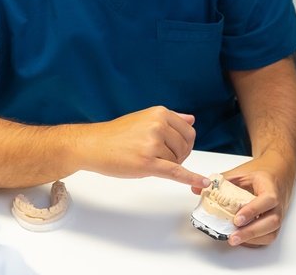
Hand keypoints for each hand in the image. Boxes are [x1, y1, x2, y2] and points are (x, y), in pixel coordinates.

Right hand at [73, 106, 207, 187]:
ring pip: (177, 161)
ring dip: (166, 165)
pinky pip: (175, 172)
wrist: (93, 145)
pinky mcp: (147, 163)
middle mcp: (158, 125)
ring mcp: (153, 144)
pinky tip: (203, 183)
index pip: (188, 132)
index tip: (173, 149)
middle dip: (177, 156)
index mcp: (159, 113)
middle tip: (156, 157)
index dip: (183, 144)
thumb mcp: (143, 118)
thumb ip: (170, 119)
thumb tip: (191, 119)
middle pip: (185, 148)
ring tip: (145, 159)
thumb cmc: (115, 135)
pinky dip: (191, 178)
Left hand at [202, 154, 295, 246]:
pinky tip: (241, 240)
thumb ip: (220, 181)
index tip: (237, 219)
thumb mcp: (240, 172)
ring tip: (234, 240)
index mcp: (270, 187)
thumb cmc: (259, 173)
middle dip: (251, 231)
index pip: (267, 200)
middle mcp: (278, 204)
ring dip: (253, 238)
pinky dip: (256, 241)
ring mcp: (278, 214)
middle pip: (272, 221)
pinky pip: (269, 236)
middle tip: (233, 236)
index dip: (253, 211)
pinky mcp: (274, 223)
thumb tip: (197, 189)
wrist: (277, 174)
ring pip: (272, 232)